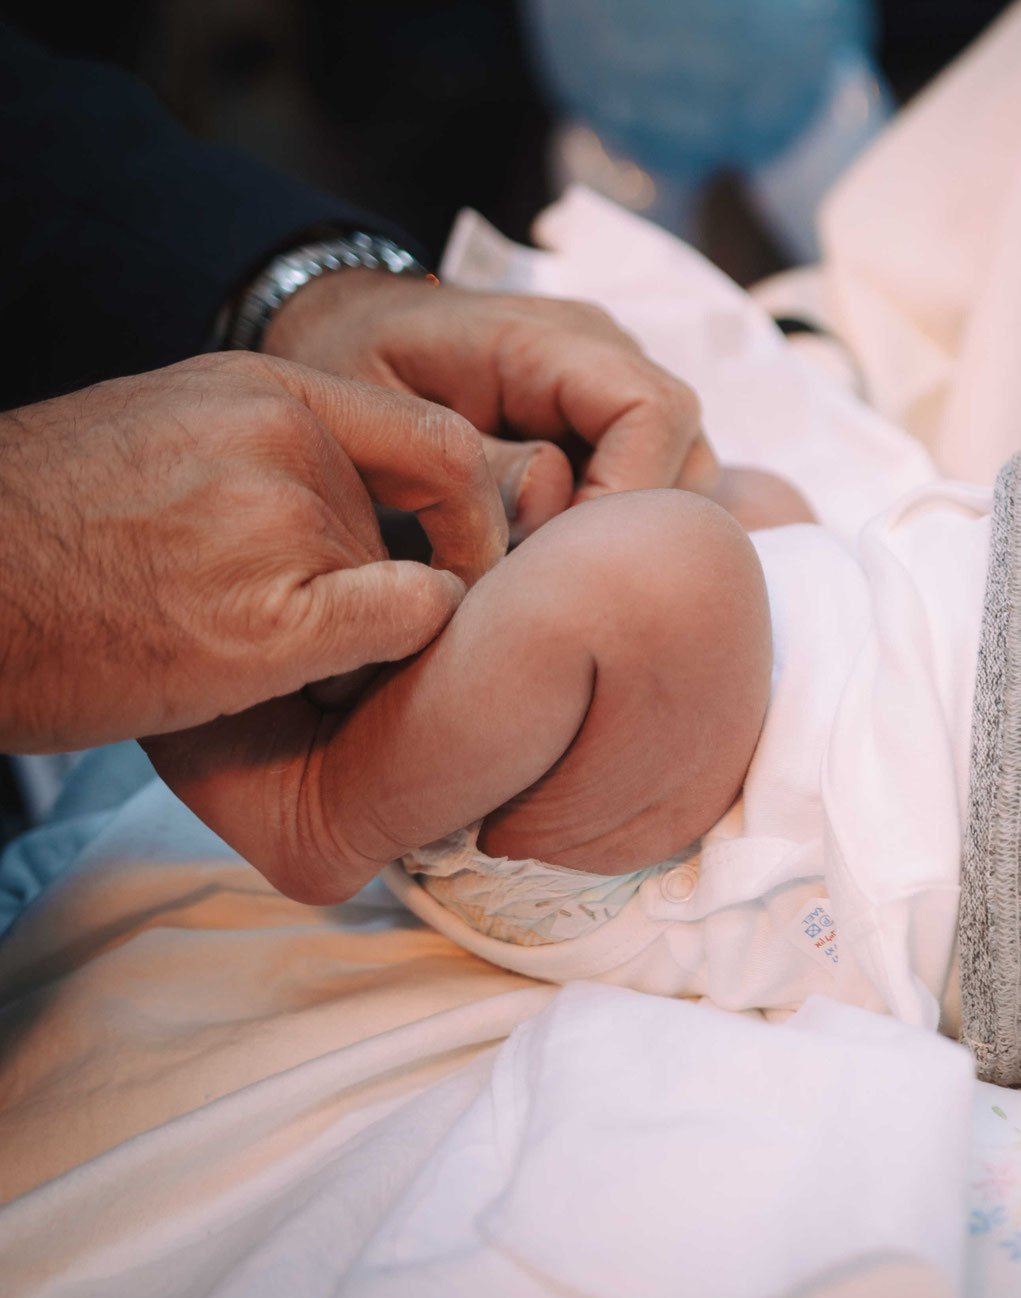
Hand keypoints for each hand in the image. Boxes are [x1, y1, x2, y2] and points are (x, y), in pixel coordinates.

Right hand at [0, 352, 502, 750]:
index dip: (470, 508)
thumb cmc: (43, 540)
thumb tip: (373, 518)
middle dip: (383, 589)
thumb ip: (271, 456)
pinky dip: (384, 658)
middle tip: (303, 631)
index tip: (461, 558)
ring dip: (355, 637)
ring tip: (236, 646)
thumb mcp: (164, 441)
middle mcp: (283, 440)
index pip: (436, 438)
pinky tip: (302, 676)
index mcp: (261, 391)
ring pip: (406, 589)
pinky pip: (405, 625)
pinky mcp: (272, 616)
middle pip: (414, 527)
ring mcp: (279, 521)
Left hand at [264, 271, 715, 537]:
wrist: (347, 322)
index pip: (654, 412)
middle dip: (636, 528)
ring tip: (554, 565)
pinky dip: (620, 526)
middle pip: (686, 452)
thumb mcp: (388, 416)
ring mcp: (615, 387)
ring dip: (630, 532)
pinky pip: (654, 479)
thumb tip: (555, 501)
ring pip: (683, 476)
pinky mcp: (610, 421)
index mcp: (549, 339)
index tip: (570, 559)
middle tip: (556, 576)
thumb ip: (475, 462)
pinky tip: (563, 551)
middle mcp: (605, 354)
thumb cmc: (356, 361)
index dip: (631, 493)